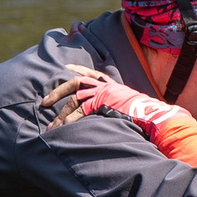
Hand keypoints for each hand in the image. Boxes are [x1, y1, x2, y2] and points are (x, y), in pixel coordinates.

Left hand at [40, 67, 187, 137]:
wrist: (153, 115)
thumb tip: (107, 112)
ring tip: (52, 128)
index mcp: (110, 84)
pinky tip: (64, 128)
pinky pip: (80, 111)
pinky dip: (70, 120)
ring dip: (61, 115)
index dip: (76, 70)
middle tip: (44, 103)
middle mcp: (104, 86)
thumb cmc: (143, 114)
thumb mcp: (126, 104)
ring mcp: (101, 93)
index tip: (66, 68)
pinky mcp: (100, 103)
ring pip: (73, 100)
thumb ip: (114, 105)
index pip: (90, 73)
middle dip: (57, 92)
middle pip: (74, 84)